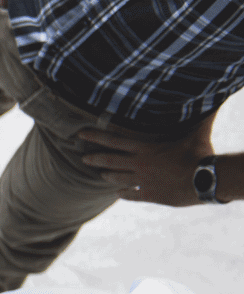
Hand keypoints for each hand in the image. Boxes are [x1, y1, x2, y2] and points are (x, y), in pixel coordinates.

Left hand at [79, 120, 215, 206]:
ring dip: (108, 175)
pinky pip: (131, 195)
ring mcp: (143, 182)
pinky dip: (124, 193)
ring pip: (117, 178)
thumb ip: (200, 116)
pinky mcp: (150, 195)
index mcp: (146, 148)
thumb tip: (212, 97)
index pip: (114, 140)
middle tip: (83, 158)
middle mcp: (140, 165)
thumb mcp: (198, 132)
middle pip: (110, 161)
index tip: (80, 133)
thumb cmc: (201, 154)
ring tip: (101, 174)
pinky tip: (119, 193)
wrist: (206, 180)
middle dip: (94, 158)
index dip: (96, 136)